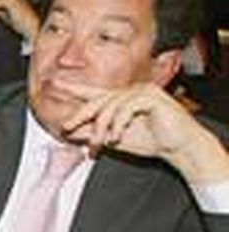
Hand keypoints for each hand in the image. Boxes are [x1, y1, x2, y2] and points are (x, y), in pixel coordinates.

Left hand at [61, 81, 228, 182]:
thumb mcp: (113, 139)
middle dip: (80, 115)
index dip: (72, 88)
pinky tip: (116, 136)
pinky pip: (126, 106)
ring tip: (100, 143)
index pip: (92, 92)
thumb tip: (68, 131)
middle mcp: (129, 92)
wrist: (179, 148)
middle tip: (66, 127)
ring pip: (110, 105)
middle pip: (97, 100)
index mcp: (119, 100)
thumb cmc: (150, 142)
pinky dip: (119, 123)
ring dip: (101, 127)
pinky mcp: (152, 96)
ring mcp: (141, 91)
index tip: (52, 83)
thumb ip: (92, 133)